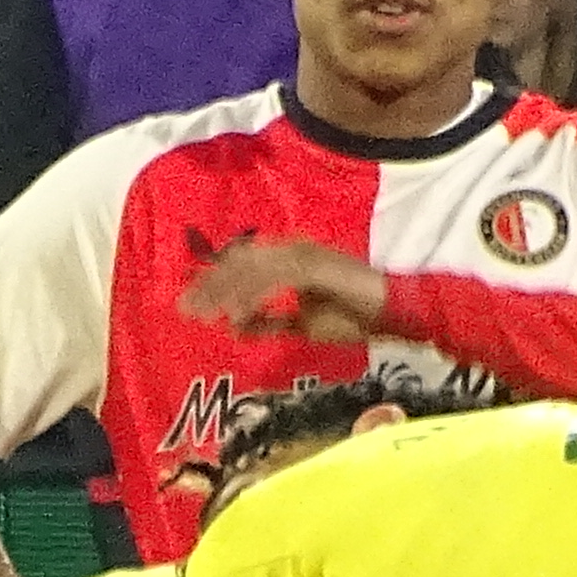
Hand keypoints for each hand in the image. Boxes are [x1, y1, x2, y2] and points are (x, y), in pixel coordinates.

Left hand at [180, 236, 396, 349]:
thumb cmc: (352, 316)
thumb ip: (271, 322)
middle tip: (186, 308)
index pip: (243, 265)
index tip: (192, 306)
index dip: (216, 283)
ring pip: (253, 269)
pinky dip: (254, 295)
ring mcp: (303, 254)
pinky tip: (236, 313)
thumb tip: (236, 326)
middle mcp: (291, 250)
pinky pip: (276, 279)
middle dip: (212, 286)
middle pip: (241, 263)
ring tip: (204, 312)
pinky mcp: (315, 265)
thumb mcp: (302, 323)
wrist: (390, 312)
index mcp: (287, 259)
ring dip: (226, 290)